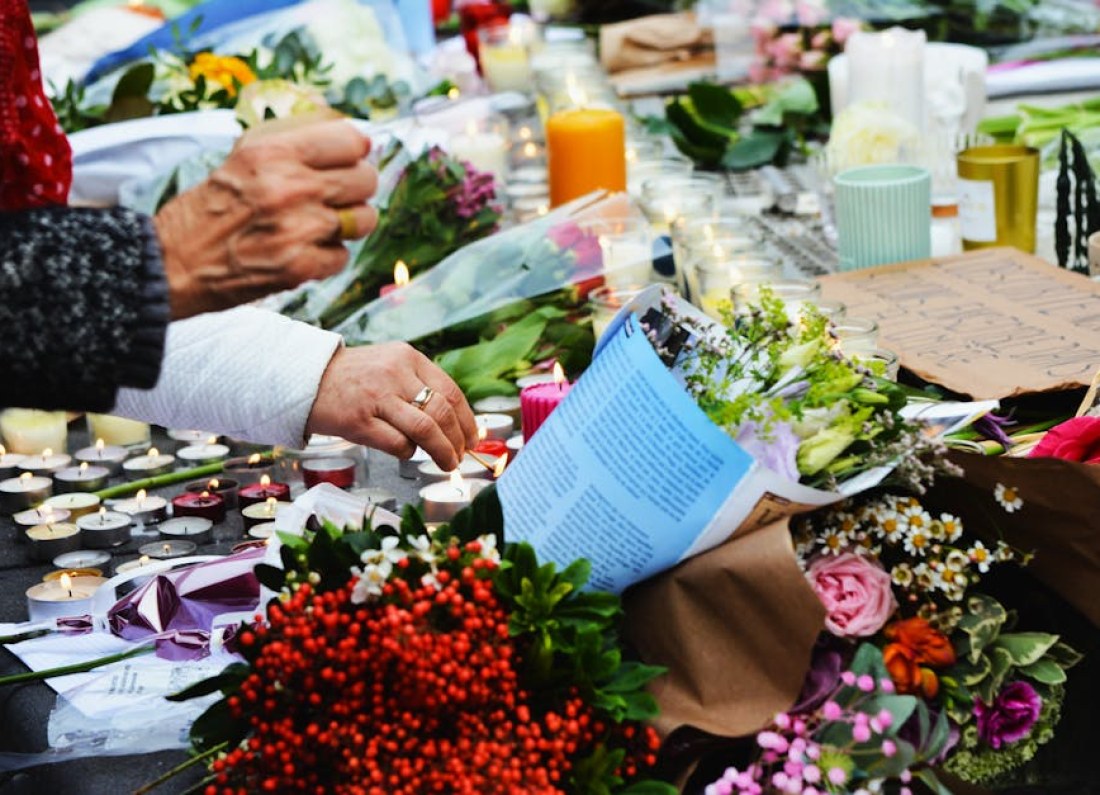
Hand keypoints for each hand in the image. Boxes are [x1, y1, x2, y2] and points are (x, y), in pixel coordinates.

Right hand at [153, 119, 377, 318]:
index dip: (354, 151)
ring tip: (318, 224)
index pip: (351, 140)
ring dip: (347, 224)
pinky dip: (327, 256)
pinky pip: (343, 256)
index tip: (348, 159)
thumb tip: (355, 134)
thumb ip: (296, 138)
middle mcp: (289, 187)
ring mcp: (297, 229)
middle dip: (354, 188)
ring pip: (363, 219)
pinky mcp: (299, 267)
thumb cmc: (212, 206)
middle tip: (333, 196)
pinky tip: (302, 250)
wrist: (174, 262)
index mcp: (273, 152)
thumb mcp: (244, 154)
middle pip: (365, 179)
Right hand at [306, 343, 478, 470]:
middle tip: (461, 455)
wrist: (307, 378)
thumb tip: (455, 421)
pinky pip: (399, 444)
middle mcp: (395, 373)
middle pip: (442, 412)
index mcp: (408, 357)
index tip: (472, 438)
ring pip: (426, 429)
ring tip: (448, 463)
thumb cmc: (354, 378)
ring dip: (443, 451)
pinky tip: (407, 451)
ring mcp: (377, 397)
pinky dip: (409, 452)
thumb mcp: (390, 365)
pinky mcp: (360, 421)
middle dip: (458, 440)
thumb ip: (419, 383)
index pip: (451, 391)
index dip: (467, 420)